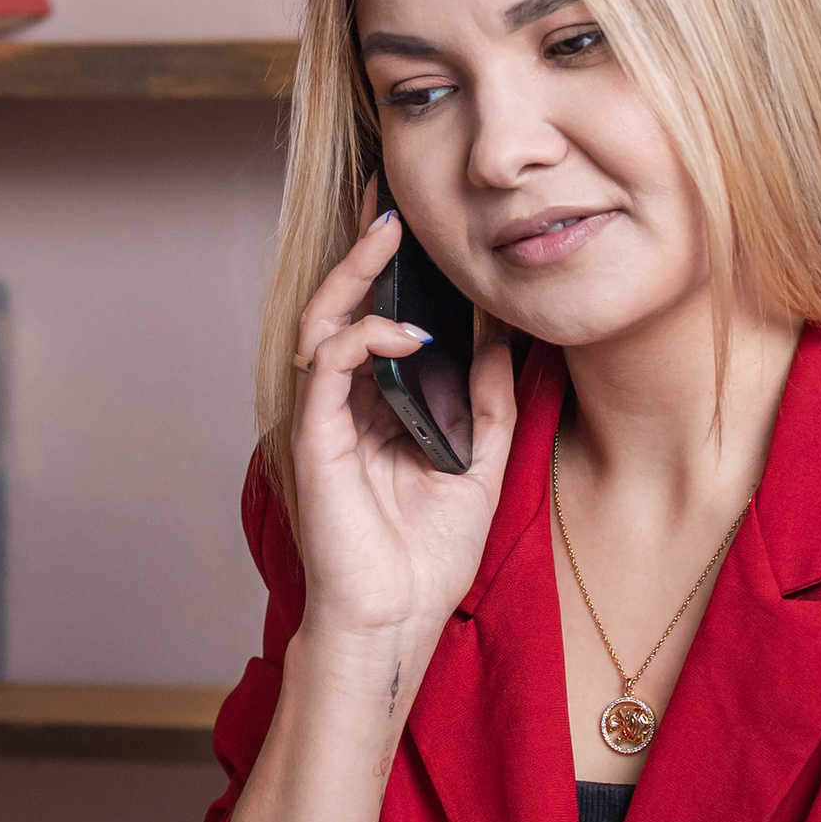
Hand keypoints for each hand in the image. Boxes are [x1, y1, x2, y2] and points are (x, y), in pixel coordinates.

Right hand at [289, 207, 517, 675]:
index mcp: (377, 409)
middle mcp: (345, 406)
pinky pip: (328, 365)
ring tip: (390, 231)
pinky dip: (365, 336)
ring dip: (356, 273)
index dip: (390, 269)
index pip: (376, 320)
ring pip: (325, 321)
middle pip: (342, 306)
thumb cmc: (425, 562)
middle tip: (392, 198)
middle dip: (365, 248)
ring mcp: (325, 418)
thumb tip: (504, 343)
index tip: (418, 221)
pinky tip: (407, 329)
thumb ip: (488, 406)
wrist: (395, 624)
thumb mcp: (480, 468)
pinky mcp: (316, 437)